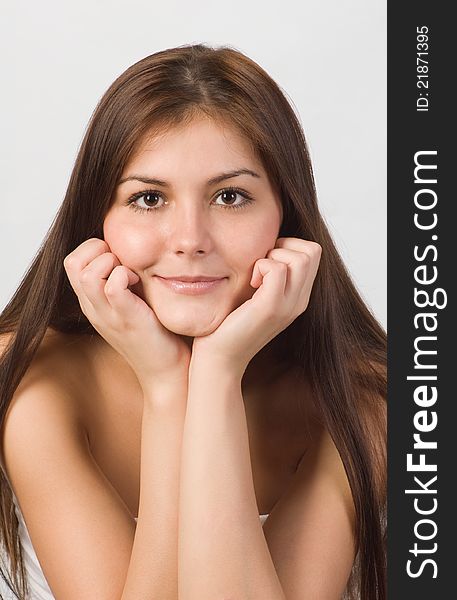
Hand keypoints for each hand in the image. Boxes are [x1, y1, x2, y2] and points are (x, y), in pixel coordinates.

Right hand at [63, 238, 190, 390]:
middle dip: (98, 250)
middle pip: (72, 263)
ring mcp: (108, 315)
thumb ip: (122, 279)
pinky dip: (125, 276)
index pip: (71, 262)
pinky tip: (138, 284)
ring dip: (112, 263)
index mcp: (91, 303)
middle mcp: (93, 308)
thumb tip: (129, 249)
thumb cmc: (154, 332)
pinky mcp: (127, 319)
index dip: (93, 249)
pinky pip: (113, 287)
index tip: (118, 258)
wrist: (165, 371)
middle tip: (121, 262)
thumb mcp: (130, 302)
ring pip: (87, 274)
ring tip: (130, 274)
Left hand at [192, 237, 321, 375]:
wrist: (220, 358)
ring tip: (256, 275)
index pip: (313, 253)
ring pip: (301, 258)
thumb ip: (268, 274)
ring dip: (273, 256)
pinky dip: (261, 266)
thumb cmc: (230, 323)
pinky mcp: (270, 308)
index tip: (266, 260)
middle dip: (284, 246)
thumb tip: (266, 243)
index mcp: (298, 297)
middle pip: (313, 251)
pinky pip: (278, 269)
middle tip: (261, 264)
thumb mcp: (256, 294)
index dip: (289, 246)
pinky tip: (250, 283)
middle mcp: (299, 301)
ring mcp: (288, 306)